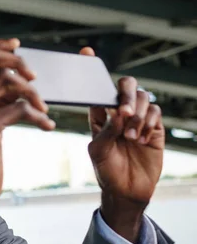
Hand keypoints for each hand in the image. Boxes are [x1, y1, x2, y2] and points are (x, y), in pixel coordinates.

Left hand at [82, 47, 164, 241]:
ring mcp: (139, 119)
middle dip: (126, 94)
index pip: (97, 89)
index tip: (87, 52)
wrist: (127, 191)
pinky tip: (140, 138)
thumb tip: (119, 113)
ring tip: (130, 136)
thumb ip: (105, 131)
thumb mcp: (97, 151)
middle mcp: (119, 113)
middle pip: (125, 86)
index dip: (92, 70)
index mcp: (99, 116)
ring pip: (143, 98)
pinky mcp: (155, 128)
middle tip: (123, 111)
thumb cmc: (106, 170)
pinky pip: (156, 113)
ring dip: (137, 115)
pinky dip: (148, 122)